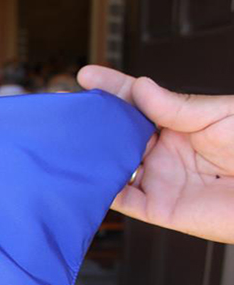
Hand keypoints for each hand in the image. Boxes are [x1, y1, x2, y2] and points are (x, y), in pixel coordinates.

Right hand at [78, 65, 233, 242]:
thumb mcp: (219, 115)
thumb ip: (175, 106)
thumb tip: (138, 88)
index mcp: (179, 124)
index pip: (137, 102)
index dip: (111, 88)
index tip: (86, 76)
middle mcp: (163, 151)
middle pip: (118, 134)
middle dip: (93, 121)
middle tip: (67, 109)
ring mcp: (159, 179)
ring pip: (112, 165)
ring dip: (90, 154)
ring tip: (67, 139)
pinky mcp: (158, 208)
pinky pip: (120, 199)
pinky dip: (99, 189)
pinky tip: (83, 174)